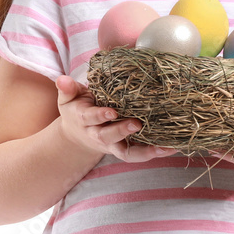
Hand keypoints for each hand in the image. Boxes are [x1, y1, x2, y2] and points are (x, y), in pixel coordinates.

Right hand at [55, 74, 177, 162]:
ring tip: (164, 147)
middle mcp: (98, 135)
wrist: (78, 135)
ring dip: (145, 151)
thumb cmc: (77, 109)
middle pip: (108, 137)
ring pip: (126, 152)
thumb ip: (67, 88)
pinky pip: (138, 154)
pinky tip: (171, 147)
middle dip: (121, 131)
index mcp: (84, 119)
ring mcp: (112, 145)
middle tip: (137, 124)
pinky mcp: (124, 149)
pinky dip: (154, 152)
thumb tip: (61, 79)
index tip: (112, 111)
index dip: (100, 115)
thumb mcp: (69, 98)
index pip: (91, 118)